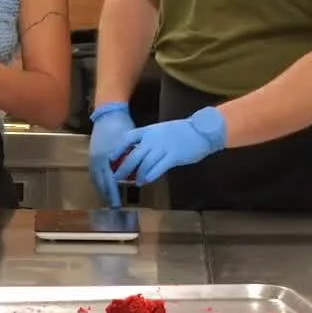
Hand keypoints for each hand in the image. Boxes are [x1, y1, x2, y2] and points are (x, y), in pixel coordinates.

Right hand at [87, 101, 133, 207]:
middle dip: (106, 196)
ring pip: (96, 179)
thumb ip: (131, 159)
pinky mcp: (93, 154)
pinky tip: (104, 186)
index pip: (109, 181)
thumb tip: (138, 174)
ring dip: (102, 190)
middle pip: (100, 183)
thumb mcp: (128, 143)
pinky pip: (94, 173)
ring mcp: (93, 157)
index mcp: (105, 158)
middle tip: (113, 208)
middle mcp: (96, 160)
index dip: (113, 193)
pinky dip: (99, 182)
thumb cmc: (121, 126)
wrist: (108, 113)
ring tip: (109, 200)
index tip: (118, 205)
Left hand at [107, 108, 226, 188]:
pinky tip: (146, 181)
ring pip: (144, 164)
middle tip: (117, 177)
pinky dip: (150, 176)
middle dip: (124, 168)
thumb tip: (138, 151)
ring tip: (135, 182)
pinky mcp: (173, 157)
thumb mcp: (162, 130)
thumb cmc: (182, 131)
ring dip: (138, 175)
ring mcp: (163, 147)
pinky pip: (158, 169)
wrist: (200, 130)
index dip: (118, 149)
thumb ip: (150, 139)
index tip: (110, 158)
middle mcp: (153, 139)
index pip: (128, 138)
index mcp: (149, 130)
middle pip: (133, 155)